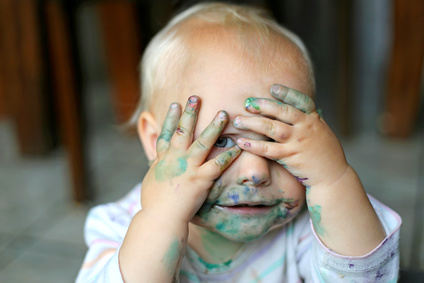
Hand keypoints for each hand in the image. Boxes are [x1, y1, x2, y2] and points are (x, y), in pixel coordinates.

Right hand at [140, 96, 240, 222]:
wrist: (160, 218)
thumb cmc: (154, 204)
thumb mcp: (151, 181)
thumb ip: (156, 168)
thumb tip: (156, 162)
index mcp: (162, 158)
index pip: (166, 134)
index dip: (170, 118)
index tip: (176, 104)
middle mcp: (175, 158)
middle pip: (183, 130)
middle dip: (190, 112)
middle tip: (196, 97)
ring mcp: (188, 167)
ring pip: (203, 142)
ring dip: (214, 126)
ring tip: (224, 113)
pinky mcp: (201, 179)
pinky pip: (218, 164)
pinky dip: (229, 155)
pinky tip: (238, 146)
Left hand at [233, 84, 347, 187]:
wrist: (333, 176)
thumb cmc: (325, 153)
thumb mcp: (321, 131)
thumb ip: (307, 120)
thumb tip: (293, 110)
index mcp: (313, 119)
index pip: (300, 100)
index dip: (286, 93)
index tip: (272, 87)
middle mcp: (306, 127)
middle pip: (282, 111)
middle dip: (263, 105)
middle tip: (247, 103)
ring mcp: (298, 141)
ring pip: (271, 128)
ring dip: (252, 123)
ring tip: (237, 121)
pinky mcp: (290, 157)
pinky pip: (267, 149)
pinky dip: (253, 145)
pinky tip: (241, 142)